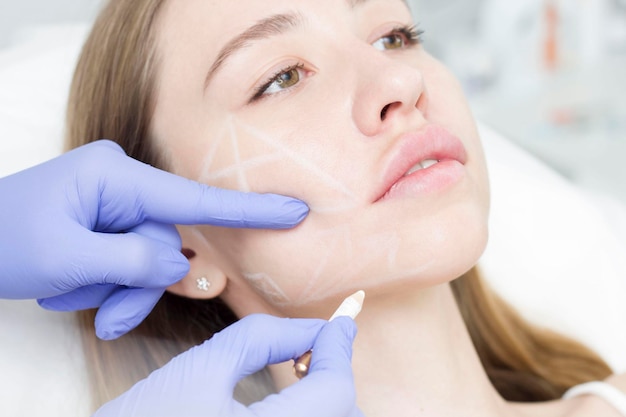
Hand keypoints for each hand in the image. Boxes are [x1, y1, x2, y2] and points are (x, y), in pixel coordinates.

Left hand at [0, 141, 307, 338]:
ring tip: (76, 300)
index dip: (248, 209)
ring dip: (119, 290)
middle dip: (139, 285)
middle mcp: (122, 182)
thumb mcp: (70, 257)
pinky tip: (72, 288)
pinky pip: (128, 259)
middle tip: (109, 317)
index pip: (194, 199)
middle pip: (165, 243)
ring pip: (146, 259)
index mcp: (115, 176)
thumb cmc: (5, 240)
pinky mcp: (108, 221)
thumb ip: (135, 261)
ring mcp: (115, 201)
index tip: (294, 209)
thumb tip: (177, 265)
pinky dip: (108, 284)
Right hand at [93, 315, 362, 416]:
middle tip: (312, 349)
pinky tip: (292, 401)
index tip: (338, 323)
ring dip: (328, 400)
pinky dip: (312, 415)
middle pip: (342, 414)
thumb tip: (309, 329)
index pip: (335, 391)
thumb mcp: (202, 368)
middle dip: (335, 377)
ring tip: (303, 372)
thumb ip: (263, 337)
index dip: (338, 350)